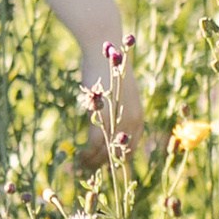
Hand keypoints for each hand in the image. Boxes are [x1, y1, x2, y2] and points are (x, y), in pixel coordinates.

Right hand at [73, 53, 153, 171]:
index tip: (108, 166)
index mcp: (139, 115)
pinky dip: (87, 154)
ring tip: (83, 165)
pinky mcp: (104, 117)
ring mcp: (119, 119)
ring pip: (107, 152)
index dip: (120, 159)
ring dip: (95, 162)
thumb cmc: (108, 67)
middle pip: (121, 153)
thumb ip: (118, 108)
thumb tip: (109, 121)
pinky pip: (95, 144)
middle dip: (107, 165)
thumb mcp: (118, 92)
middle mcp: (133, 120)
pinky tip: (80, 156)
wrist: (103, 48)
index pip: (133, 147)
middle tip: (92, 170)